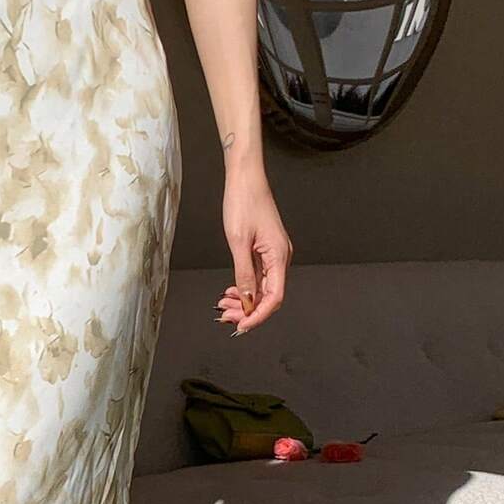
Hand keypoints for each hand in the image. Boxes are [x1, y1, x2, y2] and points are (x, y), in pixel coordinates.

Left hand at [216, 167, 292, 333]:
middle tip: (224, 316)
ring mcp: (274, 254)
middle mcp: (280, 257)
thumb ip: (244, 274)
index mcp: (279, 256)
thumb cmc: (243, 202)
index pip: (274, 298)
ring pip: (261, 288)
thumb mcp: (238, 241)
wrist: (245, 178)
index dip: (258, 316)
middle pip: (268, 296)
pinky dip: (245, 287)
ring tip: (223, 305)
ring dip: (244, 301)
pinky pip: (258, 277)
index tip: (241, 326)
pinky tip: (231, 292)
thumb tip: (247, 300)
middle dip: (247, 310)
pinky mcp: (266, 250)